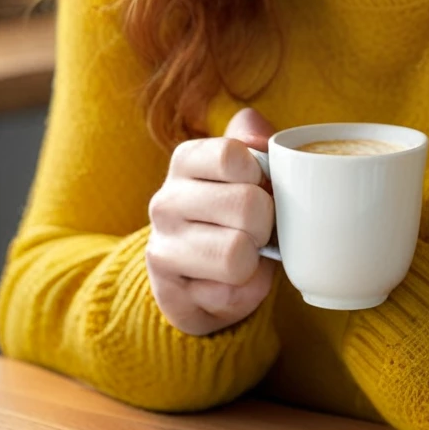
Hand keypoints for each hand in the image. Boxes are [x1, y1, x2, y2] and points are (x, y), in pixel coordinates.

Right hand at [145, 107, 277, 335]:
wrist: (205, 276)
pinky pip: (230, 294)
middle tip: (257, 229)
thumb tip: (258, 135)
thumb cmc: (234, 212)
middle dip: (266, 223)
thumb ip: (256, 139)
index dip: (260, 174)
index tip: (258, 185)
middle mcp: (165, 201)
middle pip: (246, 205)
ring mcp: (162, 247)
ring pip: (237, 254)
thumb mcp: (247, 169)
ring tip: (245, 255)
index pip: (232, 155)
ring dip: (254, 260)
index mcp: (185, 160)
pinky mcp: (169, 292)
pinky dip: (243, 292)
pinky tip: (230, 282)